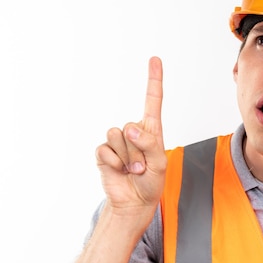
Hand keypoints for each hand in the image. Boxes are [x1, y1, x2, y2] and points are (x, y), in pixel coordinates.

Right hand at [95, 57, 166, 215]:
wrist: (134, 202)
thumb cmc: (151, 182)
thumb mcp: (159, 163)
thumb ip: (149, 143)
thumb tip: (128, 127)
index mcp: (151, 130)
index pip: (153, 101)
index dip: (153, 79)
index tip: (155, 59)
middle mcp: (133, 131)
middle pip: (131, 126)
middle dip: (138, 149)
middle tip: (143, 167)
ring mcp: (117, 142)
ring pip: (117, 136)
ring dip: (128, 157)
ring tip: (133, 170)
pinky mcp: (103, 152)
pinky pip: (105, 150)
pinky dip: (114, 164)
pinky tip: (120, 171)